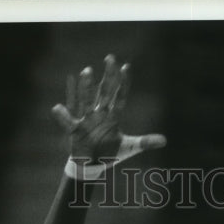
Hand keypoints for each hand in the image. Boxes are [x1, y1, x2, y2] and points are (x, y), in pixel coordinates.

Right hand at [51, 54, 165, 166]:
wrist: (92, 165)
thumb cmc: (109, 152)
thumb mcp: (129, 147)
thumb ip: (145, 142)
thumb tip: (165, 140)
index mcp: (113, 116)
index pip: (120, 96)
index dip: (123, 84)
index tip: (126, 67)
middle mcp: (100, 113)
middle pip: (104, 92)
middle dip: (108, 76)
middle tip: (110, 58)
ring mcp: (86, 120)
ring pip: (87, 101)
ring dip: (87, 87)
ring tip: (88, 71)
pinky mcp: (75, 130)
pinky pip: (68, 122)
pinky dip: (63, 116)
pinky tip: (58, 108)